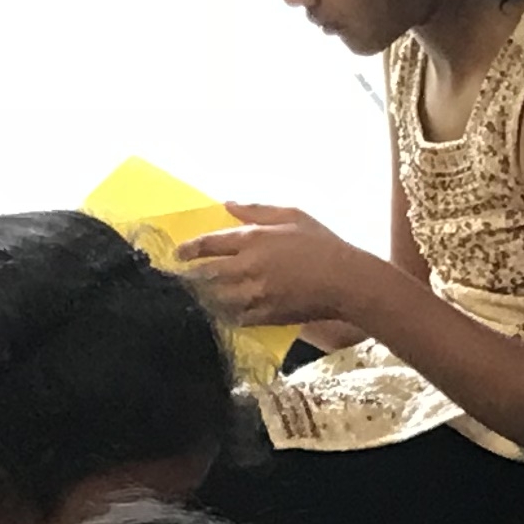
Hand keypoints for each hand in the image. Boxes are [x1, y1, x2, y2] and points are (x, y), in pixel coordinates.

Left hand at [175, 205, 386, 330]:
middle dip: (189, 276)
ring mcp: (255, 294)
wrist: (345, 281)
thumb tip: (228, 205)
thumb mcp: (291, 215)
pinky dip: (223, 315)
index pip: (209, 244)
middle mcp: (248, 267)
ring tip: (193, 297)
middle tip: (179, 278)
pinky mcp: (265, 316)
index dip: (189, 249)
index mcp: (253, 239)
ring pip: (216, 298)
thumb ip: (257, 210)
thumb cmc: (322, 244)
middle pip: (206, 273)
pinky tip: (218, 313)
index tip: (178, 253)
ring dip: (203, 297)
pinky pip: (235, 318)